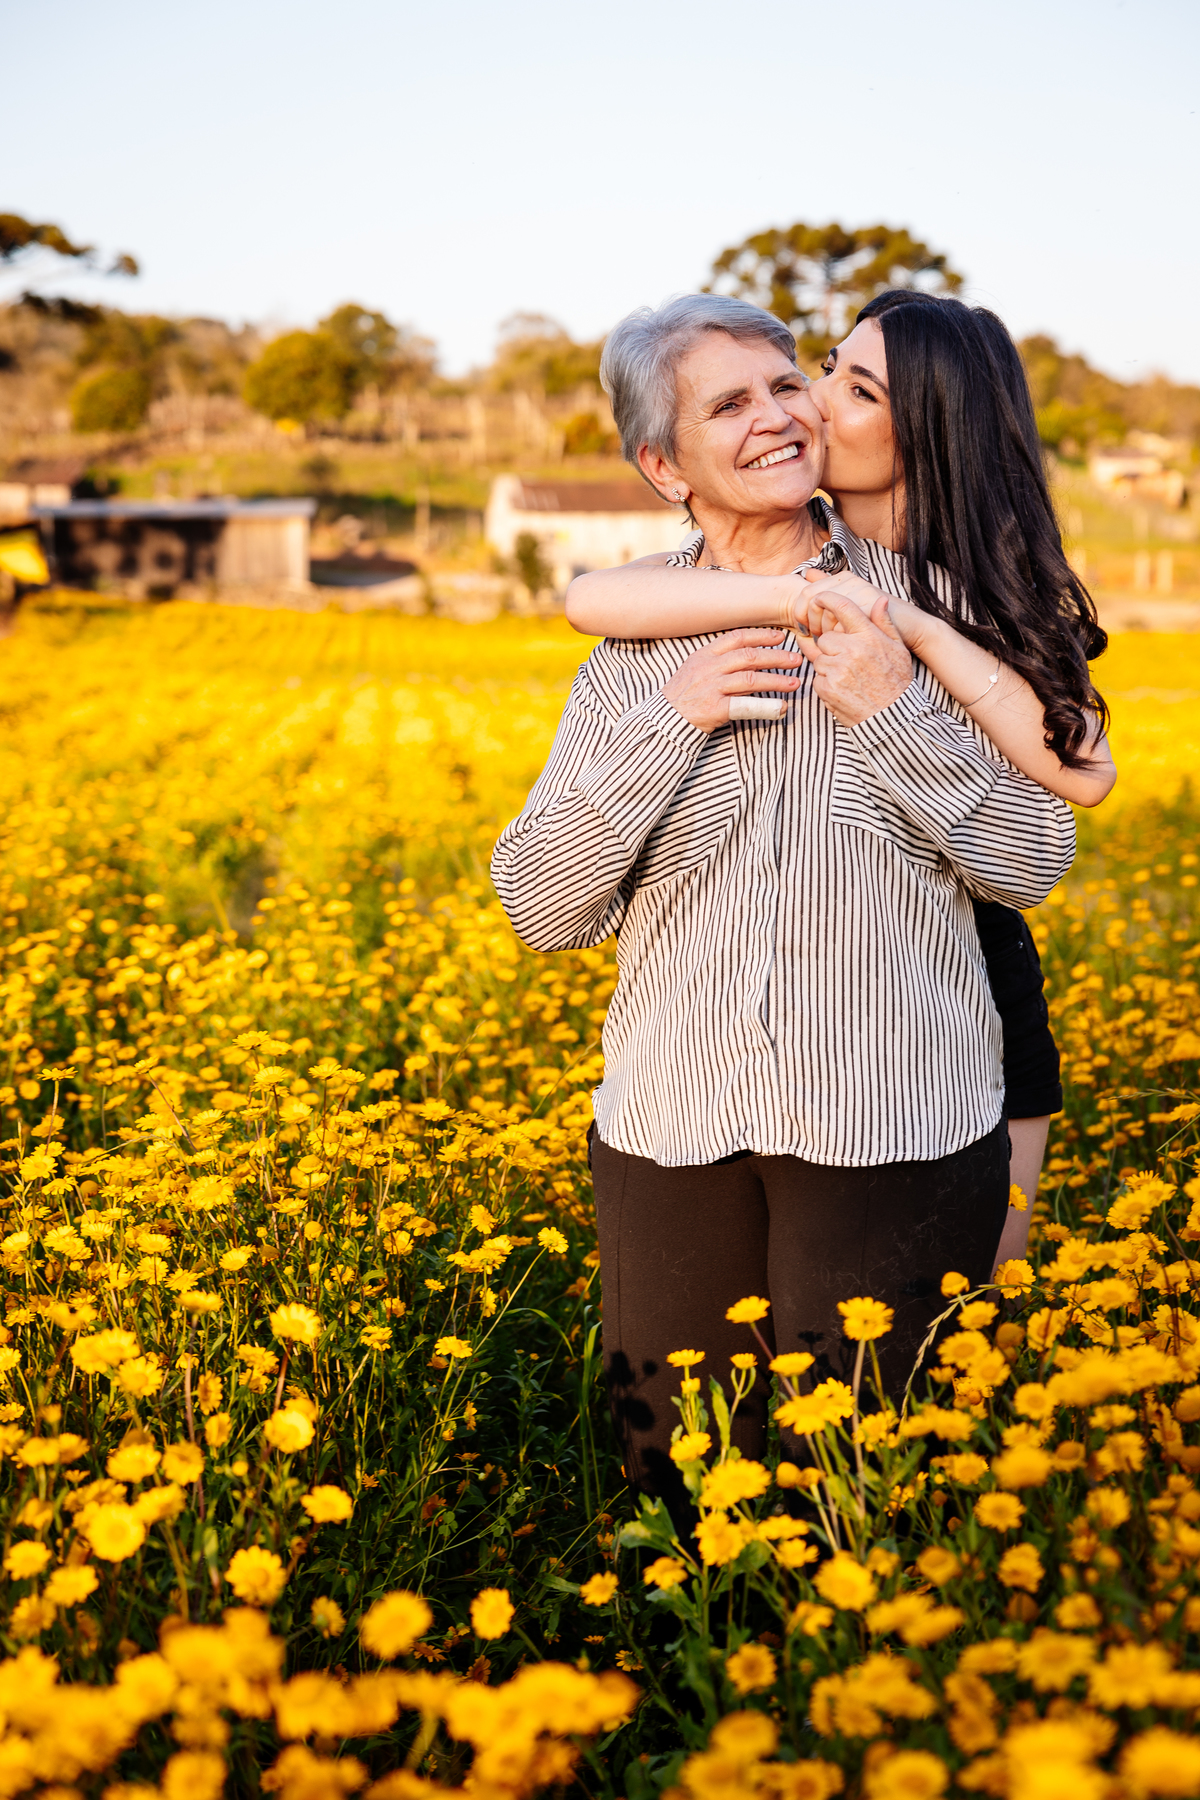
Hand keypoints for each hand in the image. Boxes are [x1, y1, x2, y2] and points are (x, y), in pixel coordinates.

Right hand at [662, 629, 803, 733]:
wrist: (665, 719)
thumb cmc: (683, 695)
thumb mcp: (695, 669)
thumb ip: (718, 659)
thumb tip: (748, 653)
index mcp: (704, 654)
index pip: (737, 638)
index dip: (761, 636)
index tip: (779, 638)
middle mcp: (709, 668)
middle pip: (749, 656)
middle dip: (776, 657)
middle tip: (796, 660)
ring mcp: (712, 688)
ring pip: (751, 679)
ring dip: (776, 680)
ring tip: (794, 682)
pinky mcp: (715, 709)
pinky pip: (746, 706)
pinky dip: (766, 707)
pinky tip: (781, 708)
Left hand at [795, 588, 913, 726]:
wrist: (894, 716)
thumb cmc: (897, 681)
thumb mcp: (898, 649)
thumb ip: (885, 623)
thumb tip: (880, 600)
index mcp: (869, 637)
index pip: (843, 607)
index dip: (826, 599)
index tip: (819, 599)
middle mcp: (853, 650)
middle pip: (825, 638)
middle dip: (831, 648)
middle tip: (847, 660)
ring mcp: (839, 670)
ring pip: (819, 659)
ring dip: (829, 667)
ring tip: (849, 678)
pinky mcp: (828, 688)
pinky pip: (817, 679)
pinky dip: (826, 685)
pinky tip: (844, 689)